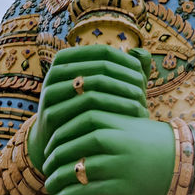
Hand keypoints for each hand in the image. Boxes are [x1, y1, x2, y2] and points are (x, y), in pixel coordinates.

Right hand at [26, 45, 151, 172]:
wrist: (62, 143)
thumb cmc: (92, 110)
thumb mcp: (109, 88)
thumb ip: (128, 69)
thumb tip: (143, 52)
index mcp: (67, 59)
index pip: (104, 52)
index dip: (126, 62)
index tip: (143, 77)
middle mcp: (55, 72)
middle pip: (101, 66)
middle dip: (126, 78)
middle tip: (144, 91)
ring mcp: (50, 91)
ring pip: (94, 84)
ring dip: (121, 93)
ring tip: (140, 105)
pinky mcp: (51, 113)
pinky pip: (86, 106)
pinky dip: (110, 109)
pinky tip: (128, 119)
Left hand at [41, 108, 174, 194]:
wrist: (182, 166)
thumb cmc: (152, 143)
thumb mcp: (133, 121)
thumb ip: (108, 114)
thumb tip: (75, 110)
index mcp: (120, 122)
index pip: (83, 119)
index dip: (62, 129)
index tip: (51, 139)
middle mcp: (119, 143)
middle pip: (76, 145)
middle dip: (55, 156)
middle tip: (46, 164)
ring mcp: (121, 166)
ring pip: (79, 170)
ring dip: (57, 179)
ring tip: (49, 185)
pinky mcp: (122, 189)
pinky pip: (87, 192)